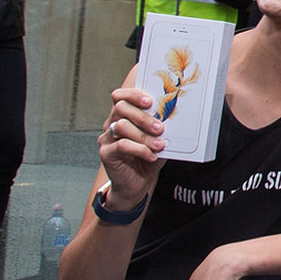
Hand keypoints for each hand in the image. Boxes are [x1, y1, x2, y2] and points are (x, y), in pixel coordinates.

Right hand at [99, 86, 166, 205]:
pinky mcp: (106, 153)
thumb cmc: (147, 160)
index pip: (121, 97)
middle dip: (143, 116)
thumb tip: (174, 118)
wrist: (137, 184)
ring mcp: (107, 138)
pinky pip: (121, 145)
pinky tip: (151, 155)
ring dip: (143, 135)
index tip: (150, 101)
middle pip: (121, 108)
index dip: (134, 95)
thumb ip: (161, 129)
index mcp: (123, 116)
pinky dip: (140, 149)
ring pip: (121, 126)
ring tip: (159, 144)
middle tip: (160, 127)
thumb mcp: (158, 140)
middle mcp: (112, 124)